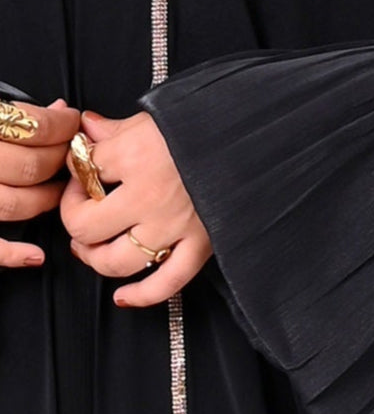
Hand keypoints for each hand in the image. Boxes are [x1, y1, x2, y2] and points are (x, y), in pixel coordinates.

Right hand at [0, 98, 79, 266]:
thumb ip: (11, 110)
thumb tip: (58, 109)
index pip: (34, 126)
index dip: (62, 126)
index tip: (71, 123)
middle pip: (30, 166)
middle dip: (59, 162)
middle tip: (67, 156)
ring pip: (14, 204)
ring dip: (45, 201)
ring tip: (56, 191)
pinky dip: (11, 254)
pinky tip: (34, 256)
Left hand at [61, 110, 211, 306]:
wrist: (258, 140)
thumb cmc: (207, 124)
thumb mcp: (158, 116)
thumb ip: (117, 128)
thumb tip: (88, 128)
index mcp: (136, 155)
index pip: (82, 170)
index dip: (75, 170)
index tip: (83, 168)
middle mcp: (150, 196)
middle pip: (86, 225)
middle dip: (74, 218)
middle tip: (80, 207)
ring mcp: (175, 226)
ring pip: (116, 260)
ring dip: (94, 258)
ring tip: (90, 247)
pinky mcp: (201, 245)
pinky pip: (167, 283)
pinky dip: (142, 295)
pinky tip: (122, 296)